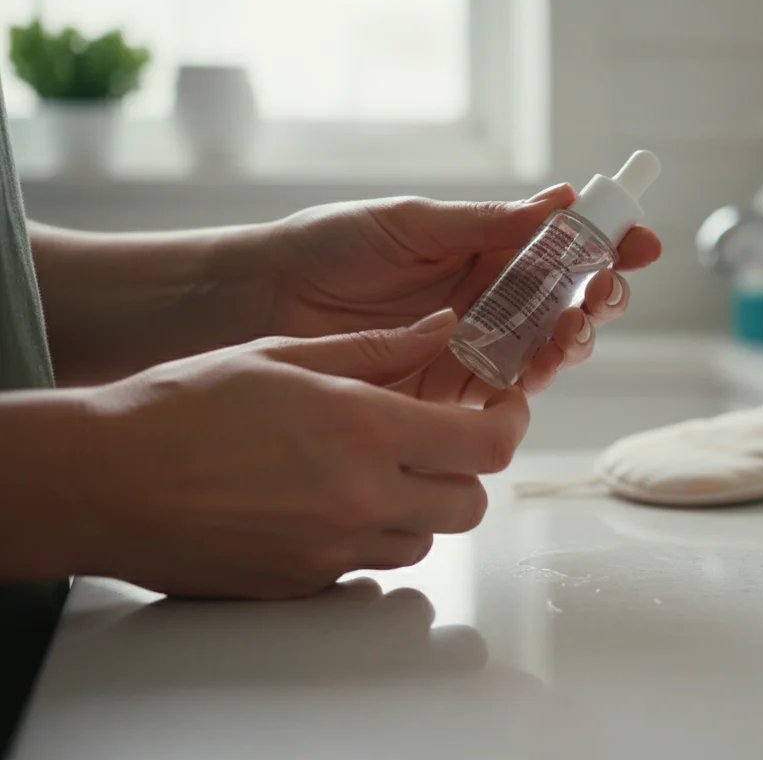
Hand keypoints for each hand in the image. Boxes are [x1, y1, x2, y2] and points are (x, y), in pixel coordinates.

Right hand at [76, 310, 527, 599]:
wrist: (102, 480)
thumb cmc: (182, 407)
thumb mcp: (285, 355)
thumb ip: (377, 348)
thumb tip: (440, 329)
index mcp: (367, 430)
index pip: (489, 444)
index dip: (510, 423)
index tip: (502, 406)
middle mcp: (364, 498)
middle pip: (470, 502)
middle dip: (466, 469)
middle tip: (439, 439)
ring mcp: (335, 550)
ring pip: (424, 539)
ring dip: (418, 506)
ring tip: (373, 469)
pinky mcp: (305, 583)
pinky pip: (369, 566)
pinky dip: (368, 538)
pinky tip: (327, 503)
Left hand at [265, 185, 661, 405]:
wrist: (263, 301)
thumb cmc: (330, 247)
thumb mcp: (413, 224)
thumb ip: (487, 223)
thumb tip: (560, 201)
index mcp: (485, 251)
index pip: (562, 250)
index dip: (606, 246)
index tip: (640, 243)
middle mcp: (488, 301)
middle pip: (565, 304)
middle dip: (598, 298)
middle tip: (605, 291)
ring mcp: (472, 349)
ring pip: (544, 351)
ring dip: (572, 340)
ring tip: (574, 327)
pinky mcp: (448, 394)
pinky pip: (503, 392)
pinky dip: (530, 382)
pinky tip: (536, 368)